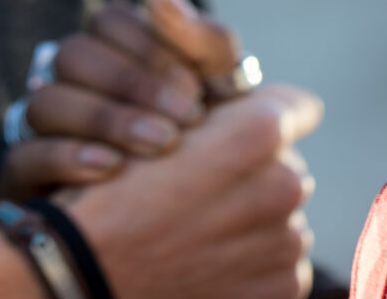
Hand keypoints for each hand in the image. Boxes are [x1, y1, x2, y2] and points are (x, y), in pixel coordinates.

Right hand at [0, 0, 245, 198]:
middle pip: (74, 54)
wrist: (184, 234)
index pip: (109, 19)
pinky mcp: (23, 181)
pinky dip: (70, 157)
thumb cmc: (206, 152)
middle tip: (186, 121)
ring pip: (46, 101)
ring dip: (107, 119)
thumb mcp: (219, 97)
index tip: (196, 88)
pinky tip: (113, 170)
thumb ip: (204, 42)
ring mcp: (40, 131)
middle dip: (133, 84)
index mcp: (112, 53)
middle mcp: (69, 84)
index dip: (151, 47)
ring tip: (159, 146)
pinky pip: (24, 156)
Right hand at [66, 82, 322, 298]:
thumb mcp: (158, 124)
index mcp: (259, 132)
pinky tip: (209, 262)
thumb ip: (222, 110)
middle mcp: (286, 184)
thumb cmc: (115, 195)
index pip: (298, 106)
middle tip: (203, 190)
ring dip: (255, 219)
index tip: (239, 132)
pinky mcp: (283, 288)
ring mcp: (288, 242)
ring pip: (284, 215)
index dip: (266, 114)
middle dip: (256, 172)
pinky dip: (253, 263)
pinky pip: (280, 263)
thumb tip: (253, 105)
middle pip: (287, 165)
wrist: (87, 275)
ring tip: (200, 231)